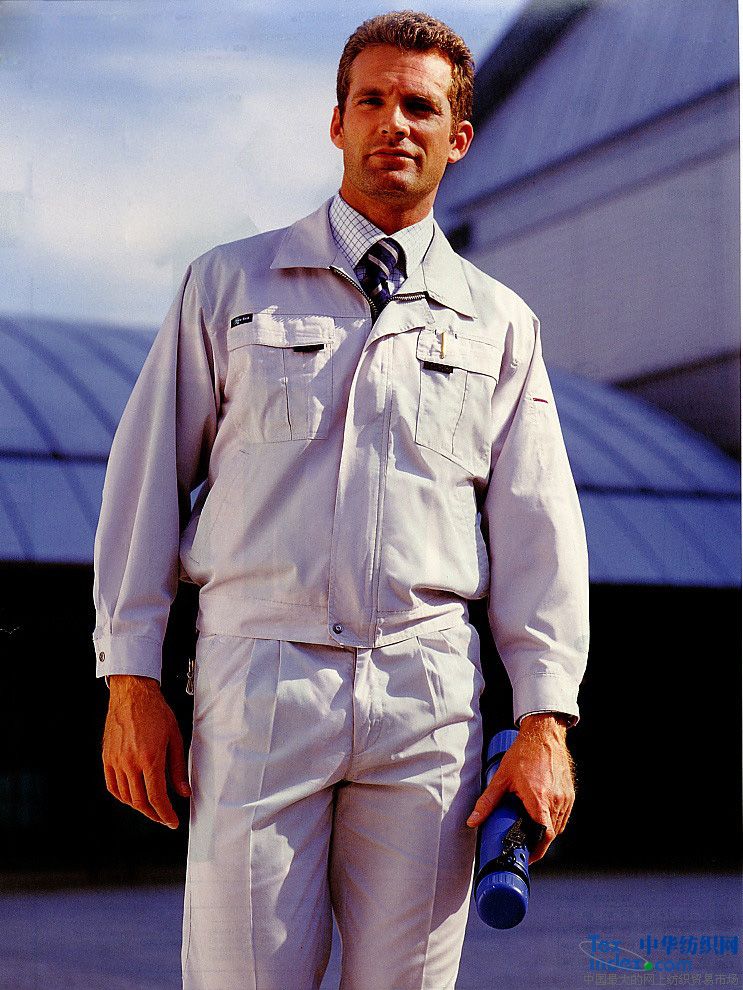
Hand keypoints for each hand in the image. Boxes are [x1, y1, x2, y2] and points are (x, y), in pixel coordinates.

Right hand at [102, 674, 191, 827]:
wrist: (133, 694)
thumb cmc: (155, 711)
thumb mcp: (175, 738)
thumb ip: (178, 768)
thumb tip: (183, 791)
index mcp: (150, 758)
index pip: (157, 797)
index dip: (165, 814)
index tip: (172, 821)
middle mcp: (130, 762)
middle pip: (140, 801)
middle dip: (154, 814)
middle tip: (164, 818)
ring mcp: (116, 761)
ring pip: (125, 797)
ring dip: (139, 807)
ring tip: (151, 808)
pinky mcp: (107, 758)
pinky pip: (112, 786)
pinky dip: (122, 797)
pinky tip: (132, 797)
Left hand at [466, 713, 575, 862]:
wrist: (544, 734)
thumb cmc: (524, 753)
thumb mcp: (502, 778)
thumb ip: (488, 802)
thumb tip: (473, 820)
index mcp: (539, 799)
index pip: (544, 835)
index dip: (537, 850)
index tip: (527, 856)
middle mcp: (556, 800)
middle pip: (552, 833)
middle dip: (539, 842)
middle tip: (525, 845)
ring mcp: (566, 797)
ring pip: (559, 826)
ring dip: (547, 832)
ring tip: (532, 831)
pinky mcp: (570, 793)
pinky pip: (564, 815)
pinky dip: (554, 820)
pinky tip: (542, 816)